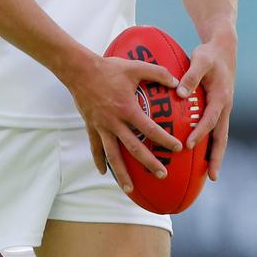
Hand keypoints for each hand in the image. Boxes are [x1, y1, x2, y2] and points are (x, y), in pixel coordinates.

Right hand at [67, 54, 182, 193]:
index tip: (177, 148)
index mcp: (127, 109)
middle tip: (162, 174)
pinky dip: (99, 161)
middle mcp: (115, 122)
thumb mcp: (135, 67)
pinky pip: (95, 147)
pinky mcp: (90, 126)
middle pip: (134, 148)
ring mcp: (101, 126)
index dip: (164, 139)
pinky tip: (103, 173)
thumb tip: (177, 81)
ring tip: (130, 189)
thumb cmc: (108, 68)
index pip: (149, 128)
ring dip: (122, 173)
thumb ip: (157, 73)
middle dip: (149, 162)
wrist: (79, 70)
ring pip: (112, 155)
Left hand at [177, 30, 236, 180]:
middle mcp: (224, 107)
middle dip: (217, 157)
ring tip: (209, 174)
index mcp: (221, 98)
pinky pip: (214, 128)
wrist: (223, 49)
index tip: (189, 145)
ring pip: (220, 135)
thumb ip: (190, 76)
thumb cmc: (209, 54)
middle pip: (221, 136)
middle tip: (213, 177)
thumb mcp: (200, 60)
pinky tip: (200, 152)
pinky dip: (210, 141)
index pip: (210, 120)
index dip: (200, 133)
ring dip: (215, 153)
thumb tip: (180, 93)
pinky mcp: (218, 107)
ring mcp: (223, 109)